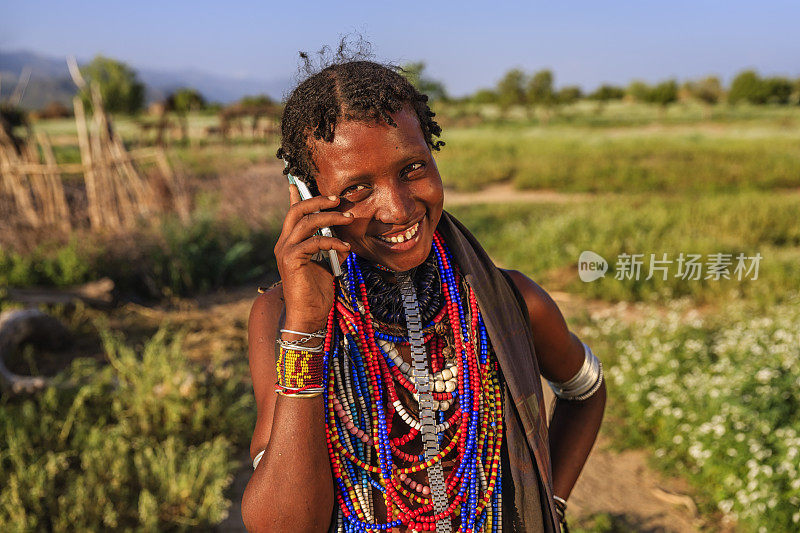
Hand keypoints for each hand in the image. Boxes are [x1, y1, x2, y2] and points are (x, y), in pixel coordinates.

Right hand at [274, 184, 353, 329]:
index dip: (296, 196)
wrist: (309, 316)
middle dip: (317, 200)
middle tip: (337, 200)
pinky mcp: (291, 259)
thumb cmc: (318, 292)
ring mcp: (285, 250)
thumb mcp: (328, 264)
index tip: (297, 182)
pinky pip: (314, 242)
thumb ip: (332, 249)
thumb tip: (344, 239)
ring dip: (330, 217)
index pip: (292, 214)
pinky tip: (346, 247)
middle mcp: (283, 243)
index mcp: (290, 242)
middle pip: (297, 210)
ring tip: (349, 218)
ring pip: (307, 222)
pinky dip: (333, 241)